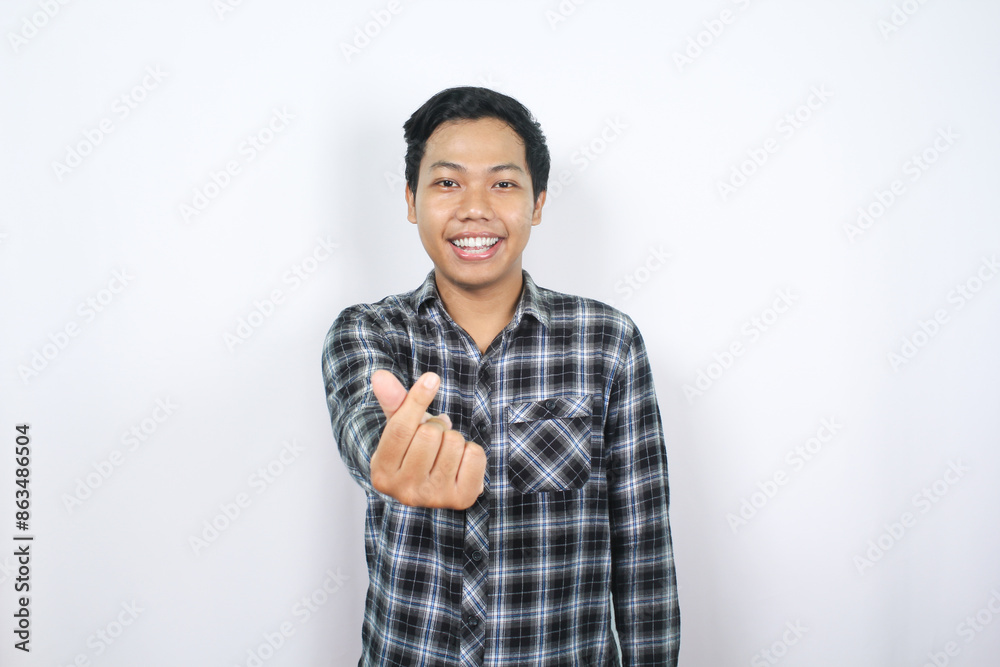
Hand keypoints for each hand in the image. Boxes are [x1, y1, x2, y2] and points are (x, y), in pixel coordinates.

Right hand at [369, 370, 486, 508]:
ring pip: (454, 442)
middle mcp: (405, 491)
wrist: (434, 485)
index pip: (401, 429)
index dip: (417, 399)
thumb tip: (380, 376)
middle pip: (430, 434)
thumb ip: (393, 401)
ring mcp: (434, 498)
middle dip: (436, 426)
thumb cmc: (413, 449)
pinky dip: (471, 450)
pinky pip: (474, 455)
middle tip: (432, 437)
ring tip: (444, 450)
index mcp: (382, 472)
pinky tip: (459, 462)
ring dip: (453, 438)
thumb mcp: (399, 427)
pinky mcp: (461, 499)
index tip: (432, 378)